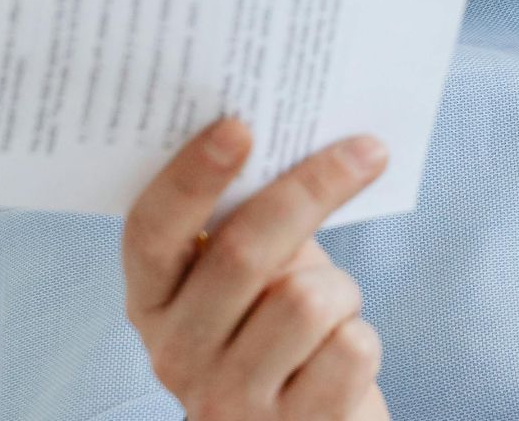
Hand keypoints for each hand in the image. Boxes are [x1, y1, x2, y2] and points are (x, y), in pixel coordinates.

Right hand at [121, 115, 392, 420]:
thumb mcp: (255, 277)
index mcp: (154, 301)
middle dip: (313, 190)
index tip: (240, 126)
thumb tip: (305, 136)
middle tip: (367, 150)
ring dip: (342, 291)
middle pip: (243, 251)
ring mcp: (228, 399)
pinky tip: (340, 359)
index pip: (152, 231)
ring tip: (333, 310)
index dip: (191, 177)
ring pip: (308, 300)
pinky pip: (350, 349)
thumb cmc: (284, 333)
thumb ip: (253, 223)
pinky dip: (361, 339)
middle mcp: (175, 352)